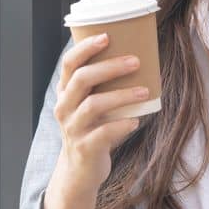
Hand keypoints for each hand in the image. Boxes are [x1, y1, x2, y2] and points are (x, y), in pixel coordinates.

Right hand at [53, 33, 151, 187]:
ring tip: (144, 91)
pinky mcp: (85, 148)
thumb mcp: (91, 106)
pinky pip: (103, 133)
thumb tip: (142, 60)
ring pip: (94, 105)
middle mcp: (64, 108)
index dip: (85, 48)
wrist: (80, 171)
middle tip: (135, 61)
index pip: (69, 64)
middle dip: (110, 67)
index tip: (107, 36)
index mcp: (66, 93)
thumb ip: (104, 87)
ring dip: (121, 95)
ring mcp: (73, 128)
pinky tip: (136, 120)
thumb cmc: (93, 130)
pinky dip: (121, 125)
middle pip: (82, 79)